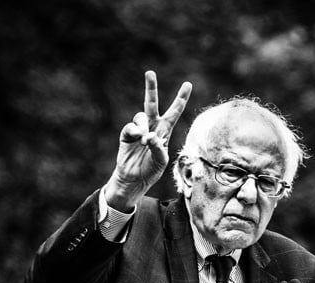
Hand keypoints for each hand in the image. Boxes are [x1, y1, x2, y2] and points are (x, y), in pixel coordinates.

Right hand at [105, 71, 191, 210]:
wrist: (134, 179)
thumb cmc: (151, 171)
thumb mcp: (161, 161)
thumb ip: (158, 148)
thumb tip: (149, 135)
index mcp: (165, 131)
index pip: (174, 112)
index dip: (181, 99)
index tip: (188, 84)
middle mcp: (152, 127)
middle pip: (152, 103)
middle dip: (150, 87)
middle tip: (150, 72)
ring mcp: (139, 130)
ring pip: (141, 115)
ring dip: (144, 126)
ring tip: (145, 141)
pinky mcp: (127, 135)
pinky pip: (131, 127)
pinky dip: (135, 131)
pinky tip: (138, 139)